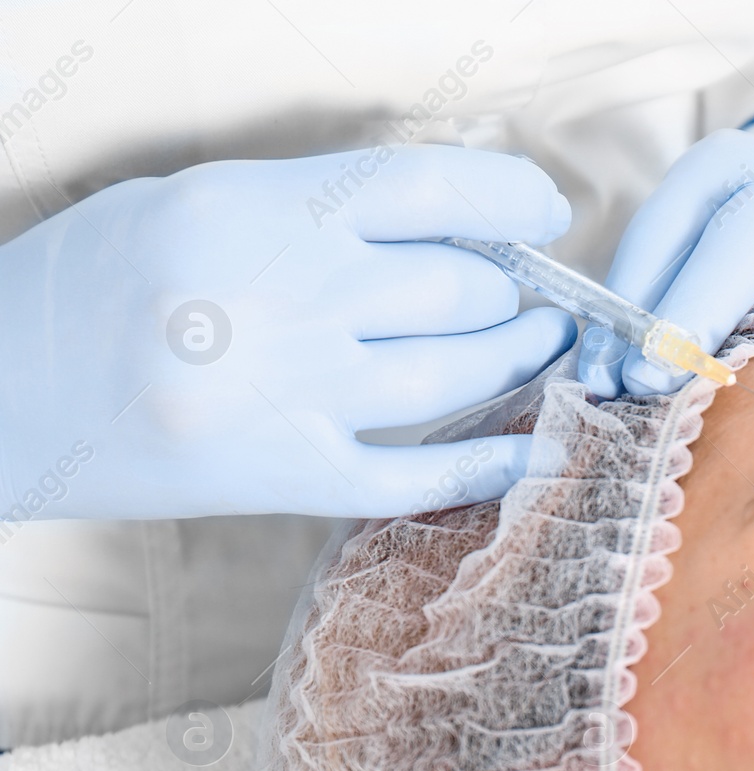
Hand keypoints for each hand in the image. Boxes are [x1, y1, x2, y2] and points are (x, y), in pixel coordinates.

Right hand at [0, 145, 574, 518]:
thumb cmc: (88, 282)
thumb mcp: (193, 201)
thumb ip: (316, 206)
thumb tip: (447, 220)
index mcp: (261, 211)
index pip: (434, 190)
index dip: (514, 197)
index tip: (546, 212)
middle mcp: (290, 299)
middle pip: (462, 288)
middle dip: (512, 288)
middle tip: (529, 292)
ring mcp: (293, 396)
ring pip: (459, 373)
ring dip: (521, 356)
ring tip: (543, 343)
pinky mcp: (287, 477)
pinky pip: (422, 477)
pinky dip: (490, 463)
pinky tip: (531, 447)